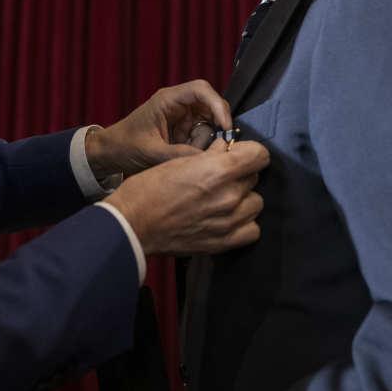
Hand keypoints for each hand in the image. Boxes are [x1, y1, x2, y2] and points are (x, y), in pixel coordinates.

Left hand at [86, 80, 230, 177]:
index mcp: (167, 100)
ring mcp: (182, 116)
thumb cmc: (125, 145)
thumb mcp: (152, 153)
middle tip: (215, 146)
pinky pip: (202, 135)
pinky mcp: (183, 129)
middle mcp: (177, 104)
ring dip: (205, 141)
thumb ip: (179, 155)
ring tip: (187, 154)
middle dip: (216, 126)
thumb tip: (208, 159)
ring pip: (209, 123)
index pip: (200, 89)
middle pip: (211, 105)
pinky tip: (186, 155)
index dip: (217, 104)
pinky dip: (200, 147)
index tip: (226, 125)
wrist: (111, 152)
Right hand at [104, 138, 269, 255]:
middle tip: (220, 176)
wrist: (132, 225)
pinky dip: (244, 223)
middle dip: (240, 173)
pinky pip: (252, 229)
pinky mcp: (223, 242)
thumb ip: (209, 154)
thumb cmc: (148, 190)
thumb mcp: (177, 161)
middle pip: (255, 177)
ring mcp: (228, 222)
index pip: (259, 155)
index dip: (249, 151)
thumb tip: (226, 148)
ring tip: (223, 198)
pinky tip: (228, 218)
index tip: (238, 154)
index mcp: (217, 171)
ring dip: (244, 198)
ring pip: (256, 202)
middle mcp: (228, 196)